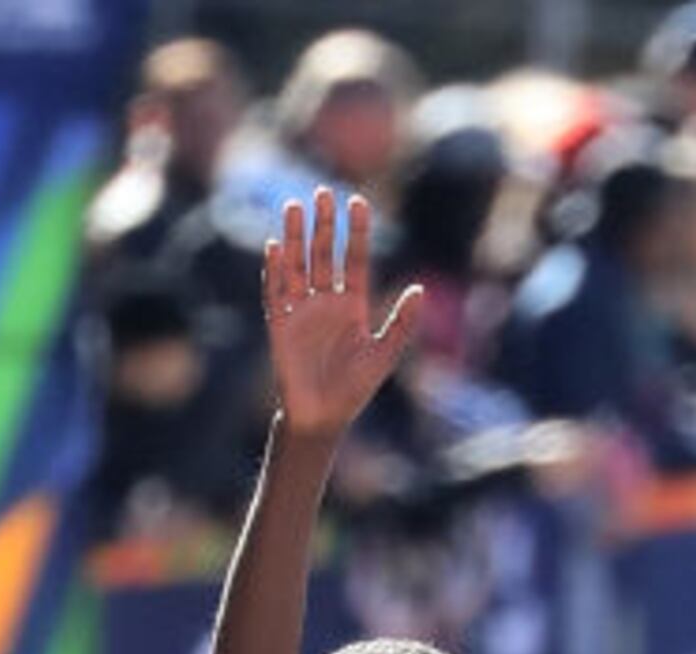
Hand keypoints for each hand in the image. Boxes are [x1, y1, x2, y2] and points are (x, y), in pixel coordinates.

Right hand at [264, 188, 417, 441]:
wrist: (324, 418)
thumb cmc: (355, 389)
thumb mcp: (384, 354)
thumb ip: (402, 323)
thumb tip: (420, 290)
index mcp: (352, 305)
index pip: (353, 259)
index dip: (356, 232)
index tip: (359, 202)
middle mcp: (325, 301)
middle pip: (322, 254)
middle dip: (323, 225)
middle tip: (324, 193)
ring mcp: (301, 311)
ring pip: (297, 265)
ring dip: (296, 237)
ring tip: (296, 207)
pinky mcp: (280, 325)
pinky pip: (275, 292)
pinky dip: (274, 270)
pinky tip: (276, 246)